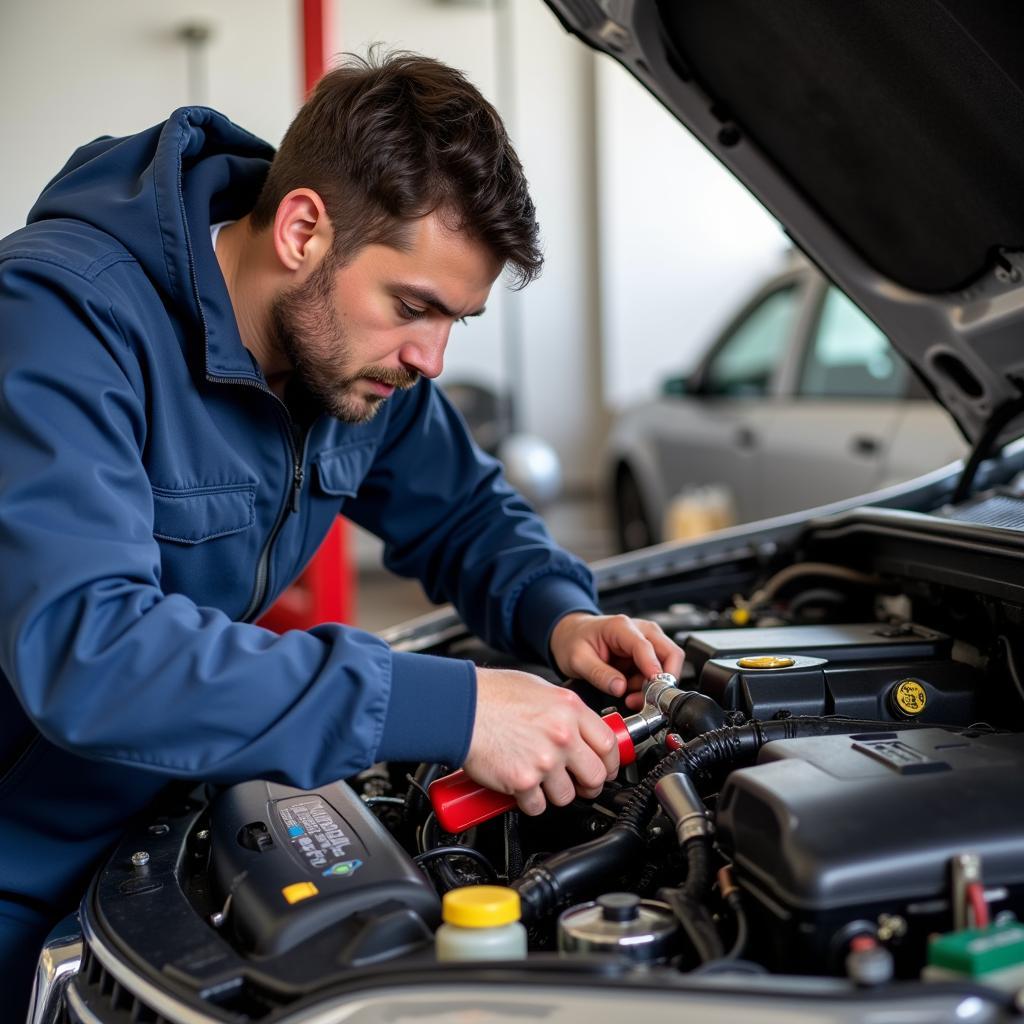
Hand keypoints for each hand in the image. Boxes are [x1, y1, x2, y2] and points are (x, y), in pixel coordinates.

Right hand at [462, 667, 618, 815]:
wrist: (461, 707)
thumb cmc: (492, 695)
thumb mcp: (539, 689)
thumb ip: (563, 710)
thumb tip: (578, 728)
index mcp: (570, 710)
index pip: (609, 744)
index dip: (611, 763)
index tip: (606, 769)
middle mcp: (563, 735)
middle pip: (596, 776)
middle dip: (589, 785)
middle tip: (579, 785)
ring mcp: (545, 760)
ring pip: (567, 796)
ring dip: (556, 795)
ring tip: (541, 783)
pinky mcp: (523, 781)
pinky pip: (538, 806)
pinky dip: (530, 803)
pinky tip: (521, 788)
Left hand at [549, 612, 684, 710]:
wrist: (572, 634)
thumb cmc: (575, 640)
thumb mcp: (577, 659)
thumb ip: (599, 674)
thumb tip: (620, 688)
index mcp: (621, 627)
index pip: (646, 647)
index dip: (653, 670)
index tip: (654, 690)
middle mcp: (640, 630)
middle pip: (670, 653)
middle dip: (663, 681)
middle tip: (646, 700)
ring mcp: (647, 640)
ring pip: (667, 665)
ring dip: (654, 686)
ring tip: (630, 695)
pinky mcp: (648, 652)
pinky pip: (658, 672)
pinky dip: (649, 686)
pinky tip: (630, 689)